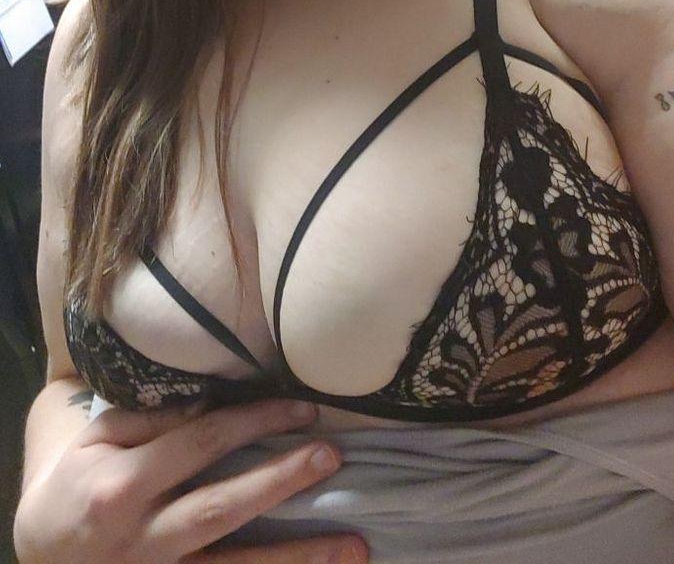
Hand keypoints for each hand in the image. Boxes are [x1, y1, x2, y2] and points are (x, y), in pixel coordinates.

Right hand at [14, 398, 368, 562]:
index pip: (202, 444)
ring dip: (299, 558)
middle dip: (281, 483)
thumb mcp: (99, 438)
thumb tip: (213, 403)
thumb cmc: (80, 480)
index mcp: (123, 485)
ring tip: (354, 546)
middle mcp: (143, 537)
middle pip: (223, 508)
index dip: (256, 422)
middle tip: (331, 458)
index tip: (305, 409)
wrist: (42, 554)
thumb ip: (153, 419)